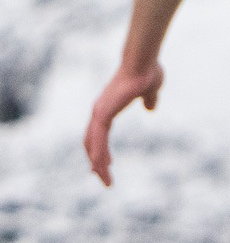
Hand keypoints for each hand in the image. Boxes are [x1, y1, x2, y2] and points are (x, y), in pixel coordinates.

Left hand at [84, 59, 163, 186]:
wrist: (142, 63)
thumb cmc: (146, 73)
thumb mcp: (150, 91)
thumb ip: (149, 100)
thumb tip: (150, 108)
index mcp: (107, 108)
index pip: (97, 133)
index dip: (99, 149)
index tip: (105, 164)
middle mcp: (99, 112)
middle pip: (91, 142)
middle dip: (96, 161)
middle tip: (101, 177)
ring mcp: (99, 112)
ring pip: (93, 144)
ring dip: (98, 163)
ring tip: (105, 180)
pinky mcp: (104, 113)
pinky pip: (98, 138)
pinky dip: (98, 153)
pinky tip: (100, 166)